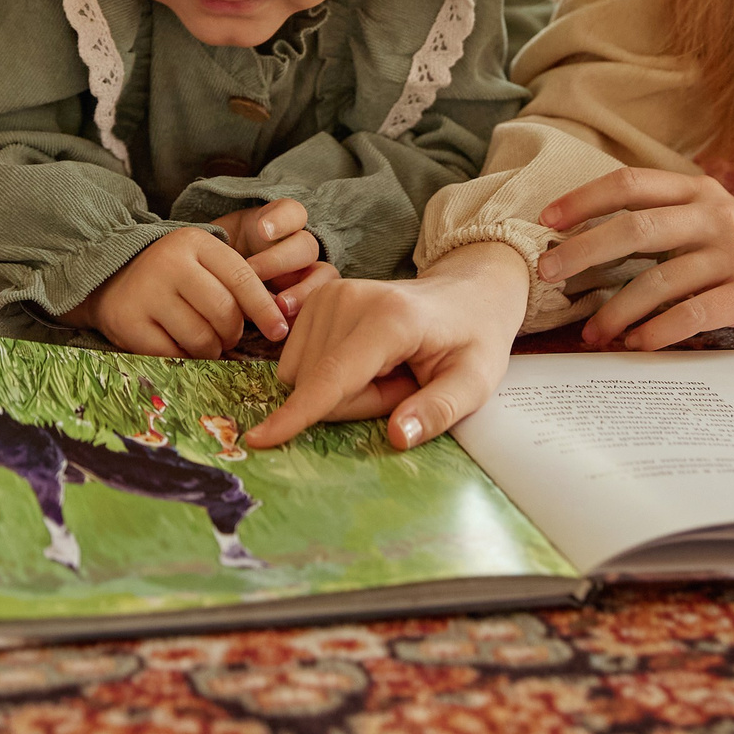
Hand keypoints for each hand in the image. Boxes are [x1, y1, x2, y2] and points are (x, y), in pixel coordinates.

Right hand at [63, 227, 288, 357]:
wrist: (108, 277)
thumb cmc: (171, 274)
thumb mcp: (202, 262)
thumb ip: (236, 281)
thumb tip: (278, 321)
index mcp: (194, 243)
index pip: (241, 278)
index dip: (264, 309)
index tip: (279, 331)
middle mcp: (169, 263)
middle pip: (223, 312)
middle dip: (233, 333)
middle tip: (227, 337)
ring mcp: (146, 293)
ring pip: (201, 338)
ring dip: (211, 350)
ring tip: (204, 342)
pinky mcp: (128, 323)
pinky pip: (173, 355)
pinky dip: (184, 358)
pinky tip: (181, 347)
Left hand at [210, 199, 338, 320]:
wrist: (221, 293)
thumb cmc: (221, 264)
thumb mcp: (220, 249)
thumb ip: (226, 250)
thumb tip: (225, 262)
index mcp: (279, 227)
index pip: (291, 212)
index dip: (281, 220)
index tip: (262, 230)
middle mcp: (298, 249)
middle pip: (305, 246)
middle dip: (280, 261)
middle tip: (254, 274)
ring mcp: (309, 275)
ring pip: (325, 275)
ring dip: (303, 291)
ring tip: (281, 306)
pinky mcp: (311, 302)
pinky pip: (320, 306)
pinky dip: (305, 315)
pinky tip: (285, 324)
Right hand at [245, 240, 525, 452]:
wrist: (466, 293)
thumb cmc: (472, 339)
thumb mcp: (475, 382)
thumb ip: (438, 411)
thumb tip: (398, 438)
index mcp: (390, 320)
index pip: (333, 377)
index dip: (297, 414)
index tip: (259, 440)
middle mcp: (349, 299)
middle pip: (316, 384)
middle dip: (355, 403)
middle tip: (403, 385)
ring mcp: (327, 295)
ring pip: (302, 376)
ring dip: (342, 390)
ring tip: (389, 371)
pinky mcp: (315, 300)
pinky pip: (299, 363)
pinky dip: (329, 374)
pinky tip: (368, 360)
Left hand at [537, 169, 733, 348]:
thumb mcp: (706, 224)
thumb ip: (659, 222)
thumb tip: (580, 243)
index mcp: (697, 192)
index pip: (631, 183)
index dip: (585, 198)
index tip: (546, 221)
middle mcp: (715, 215)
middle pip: (636, 228)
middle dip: (584, 251)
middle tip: (548, 274)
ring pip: (659, 279)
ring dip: (616, 310)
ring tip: (591, 333)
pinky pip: (691, 313)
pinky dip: (656, 331)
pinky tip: (635, 345)